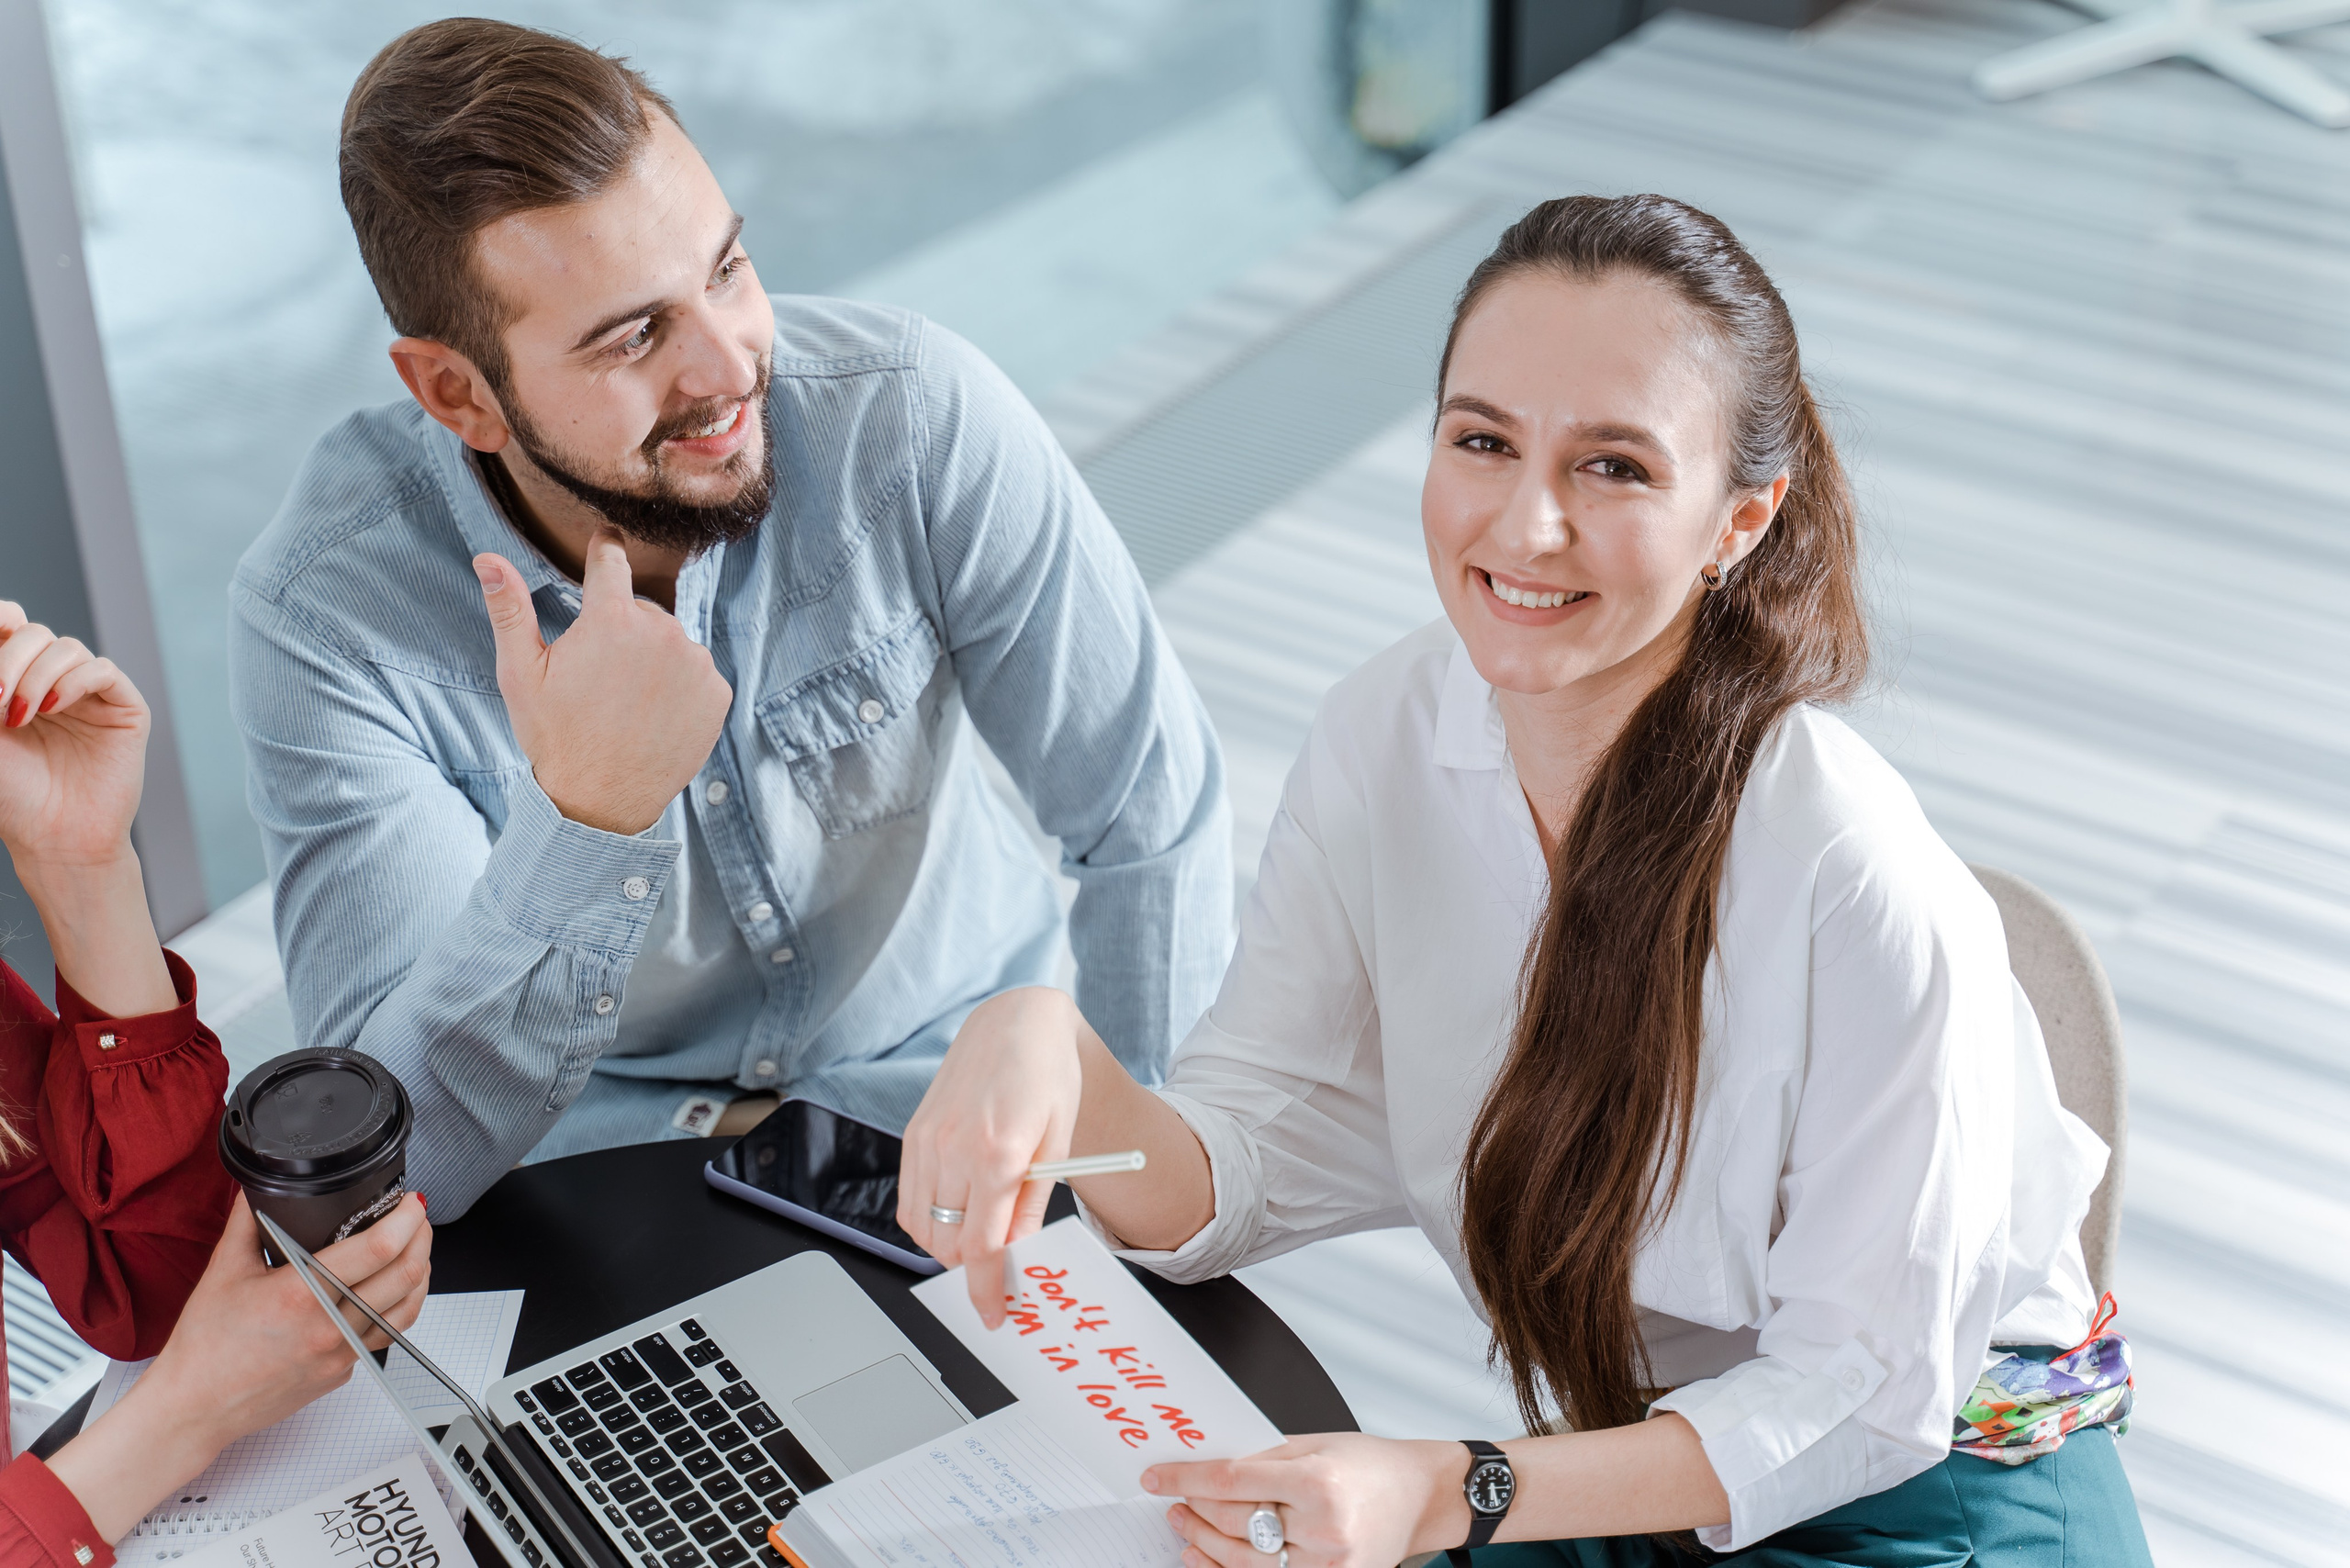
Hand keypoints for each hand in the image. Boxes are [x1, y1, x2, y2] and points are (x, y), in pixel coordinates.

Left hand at [0, 601, 148, 870]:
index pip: (9, 624)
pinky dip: (73, 681)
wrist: (52, 838)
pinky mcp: (123, 708)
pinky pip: (101, 671)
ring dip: (36, 675)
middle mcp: (52, 682)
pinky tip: (52, 709)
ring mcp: (89, 695)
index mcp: (15, 682)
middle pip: (32, 632)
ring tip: (20, 716)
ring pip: (66, 647)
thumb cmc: (10, 795)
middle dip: (8, 658)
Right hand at [47, 1192, 432, 1540]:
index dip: (406, 1218)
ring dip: (420, 1273)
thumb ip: (247, 1223)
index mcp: (300, 1294)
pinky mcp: (342, 1373)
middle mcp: (328, 1327)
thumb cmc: (204, 1347)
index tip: (410, 1201)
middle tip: (417, 1218)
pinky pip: (385, 1336)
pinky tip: (389, 1291)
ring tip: (415, 1250)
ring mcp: (340, 1355)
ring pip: (407, 1309)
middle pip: (406, 1275)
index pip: (377, 1249)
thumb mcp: (223, 1272)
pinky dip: (399, 1307)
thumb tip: (255, 1189)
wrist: (195, 1407)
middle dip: (422, 1237)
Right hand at [476, 528, 730, 834]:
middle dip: (621, 632)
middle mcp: (661, 632)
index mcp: (611, 620)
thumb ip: (509, 608)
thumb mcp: (520, 673)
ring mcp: (696, 663)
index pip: (610, 563)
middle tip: (598, 678)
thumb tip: (487, 558)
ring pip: (670, 643)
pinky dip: (679, 687)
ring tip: (625, 702)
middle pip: (639, 612)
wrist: (602, 802)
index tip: (607, 539)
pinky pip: (697, 674)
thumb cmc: (555, 736)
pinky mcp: (717, 693)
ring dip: (652, 661)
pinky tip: (654, 715)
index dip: (605, 549)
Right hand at [898, 988, 1086, 1325]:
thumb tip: (1016, 1255)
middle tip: (998, 1272)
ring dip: (946, 1247)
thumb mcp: (1060, 1145)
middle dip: (971, 1269)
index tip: (993, 1313)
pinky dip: (927, 1221)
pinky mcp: (912, 1133)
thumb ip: (1032, 1206)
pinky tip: (955, 1213)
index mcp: (999, 1152)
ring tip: (979, 1238)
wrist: (1017, 1024)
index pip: (982, 1246)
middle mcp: (954, 1147)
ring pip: (922, 1227)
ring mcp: (927, 1139)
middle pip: (948, 1243)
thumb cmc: (1049, 1078)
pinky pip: (909, 1199)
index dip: (987, 1289)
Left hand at [1146, 1434, 1470, 1567]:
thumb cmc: (1372, 1465)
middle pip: (1233, 1523)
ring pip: (1242, 1560)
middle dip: (1193, 1509)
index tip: (1158, 1477)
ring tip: (1184, 1523)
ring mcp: (1328, 1565)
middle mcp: (1323, 1528)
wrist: (1421, 1497)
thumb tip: (1207, 1463)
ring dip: (1203, 1541)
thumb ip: (1261, 1456)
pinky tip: (1207, 1554)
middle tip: (1170, 1498)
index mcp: (1317, 1481)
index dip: (1186, 1479)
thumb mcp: (1315, 1443)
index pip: (1231, 1481)